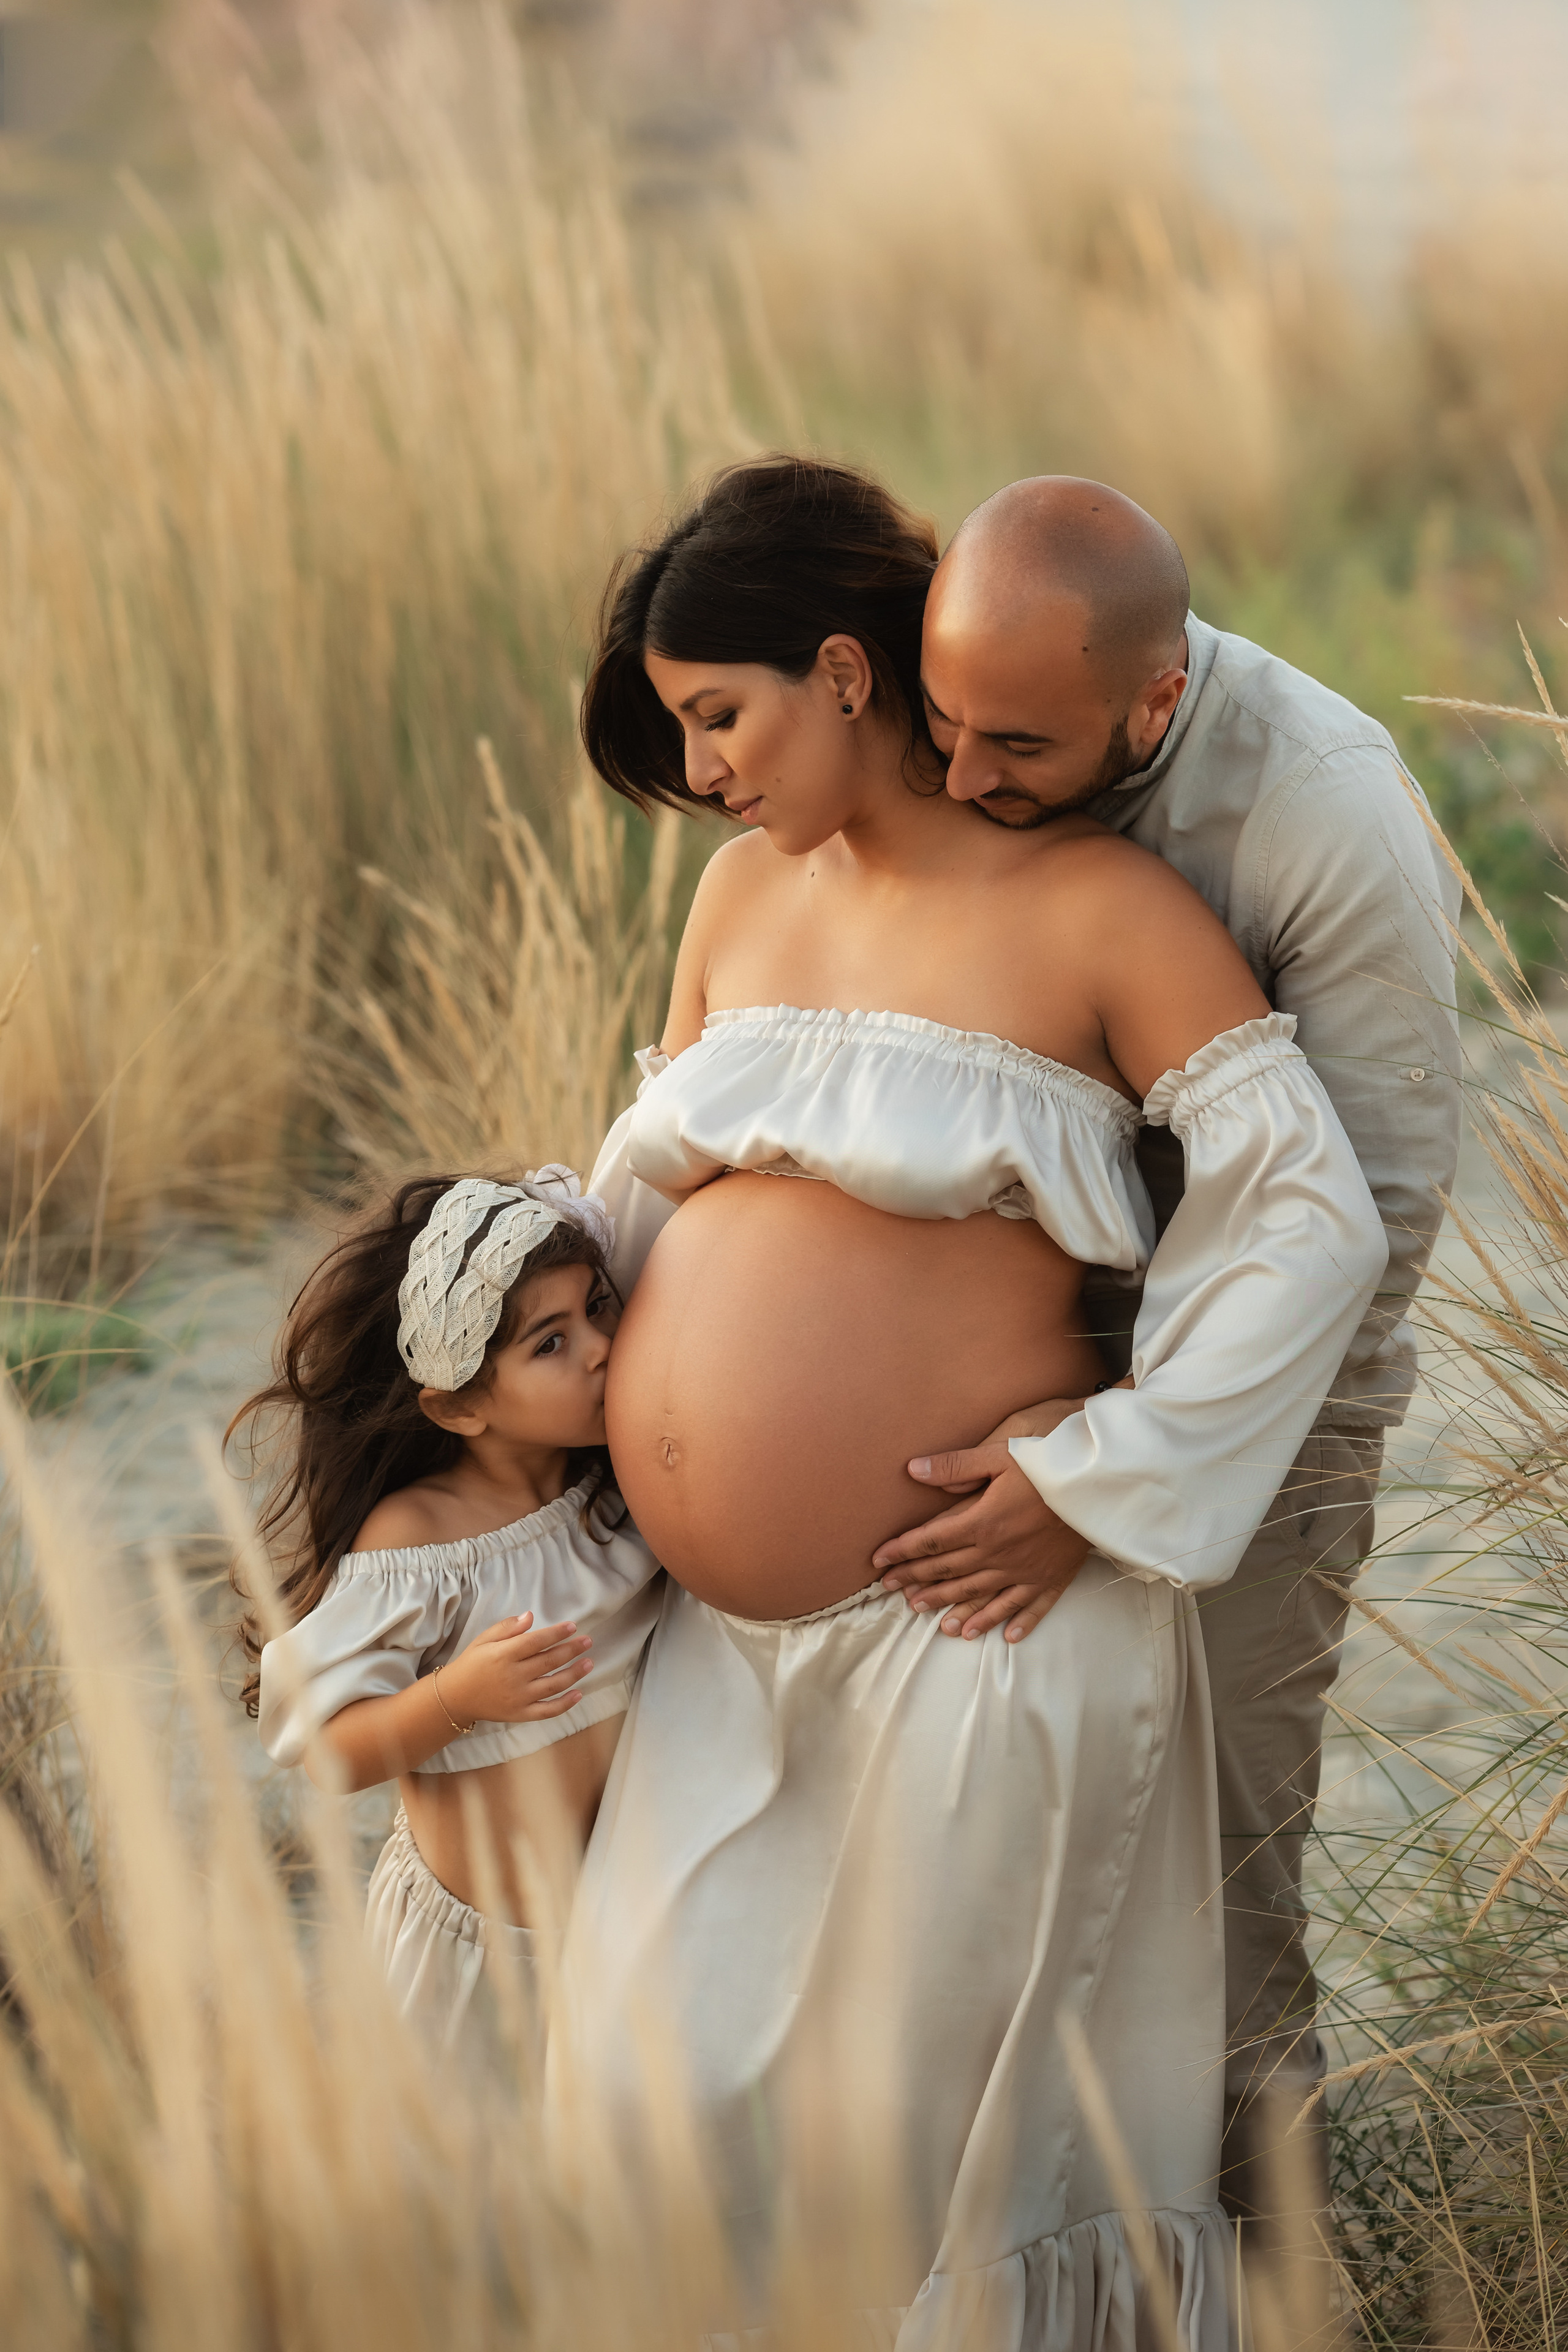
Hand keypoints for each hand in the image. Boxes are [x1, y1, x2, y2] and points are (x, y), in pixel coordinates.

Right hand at [440, 1614, 592, 1727]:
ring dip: (574, 1674)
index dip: (556, 1634)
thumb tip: (530, 1616)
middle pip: (549, 1661)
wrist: (455, 1697)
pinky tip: (579, 1693)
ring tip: (589, 1663)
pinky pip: (547, 1711)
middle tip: (588, 1642)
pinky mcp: (520, 1714)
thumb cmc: (471, 1663)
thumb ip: (507, 1628)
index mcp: (503, 1655)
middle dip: (571, 1650)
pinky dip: (565, 1704)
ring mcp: (518, 1698)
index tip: (573, 1627)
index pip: (536, 1642)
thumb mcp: (483, 1640)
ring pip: (553, 1685)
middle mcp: (513, 1676)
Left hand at [871, 1417, 1093, 1642]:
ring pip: (983, 1595)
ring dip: (957, 1609)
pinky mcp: (1052, 1578)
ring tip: (935, 1622)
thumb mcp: (998, 1454)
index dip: (902, 1551)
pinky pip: (1030, 1607)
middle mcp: (999, 1554)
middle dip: (918, 1582)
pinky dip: (1015, 1622)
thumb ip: (954, 1466)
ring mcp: (1026, 1571)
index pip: (932, 1541)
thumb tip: (912, 1470)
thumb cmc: (1048, 1462)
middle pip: (950, 1572)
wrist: (1098, 1483)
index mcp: (982, 1523)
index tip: (879, 1561)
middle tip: (892, 1593)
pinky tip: (1003, 1637)